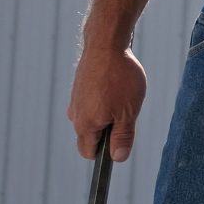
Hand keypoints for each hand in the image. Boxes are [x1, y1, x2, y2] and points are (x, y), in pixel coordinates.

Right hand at [67, 45, 146, 161]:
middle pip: (91, 136)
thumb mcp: (128, 112)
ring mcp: (75, 101)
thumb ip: (123, 136)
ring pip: (93, 117)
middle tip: (126, 112)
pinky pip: (92, 102)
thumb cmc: (120, 78)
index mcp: (85, 125)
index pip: (89, 153)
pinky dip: (104, 99)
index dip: (105, 154)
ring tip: (122, 95)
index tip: (119, 145)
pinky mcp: (79, 88)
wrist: (106, 45)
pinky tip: (115, 85)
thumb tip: (118, 158)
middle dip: (110, 130)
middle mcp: (75, 115)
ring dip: (108, 113)